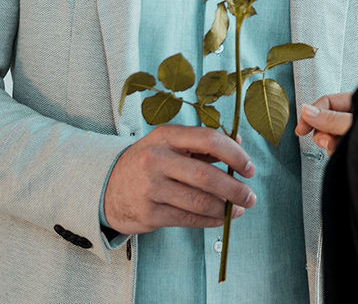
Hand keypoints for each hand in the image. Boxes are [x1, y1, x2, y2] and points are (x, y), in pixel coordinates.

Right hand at [102, 124, 257, 234]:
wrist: (107, 187)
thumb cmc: (149, 162)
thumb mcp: (170, 143)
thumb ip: (203, 143)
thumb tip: (239, 141)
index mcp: (167, 136)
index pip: (209, 140)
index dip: (235, 155)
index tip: (249, 168)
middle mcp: (156, 159)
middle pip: (207, 176)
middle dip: (235, 189)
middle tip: (250, 196)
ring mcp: (151, 188)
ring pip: (199, 202)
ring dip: (225, 208)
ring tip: (238, 209)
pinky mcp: (149, 213)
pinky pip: (188, 219)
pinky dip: (210, 220)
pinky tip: (220, 218)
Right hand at [294, 92, 353, 154]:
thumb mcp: (353, 125)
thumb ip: (331, 119)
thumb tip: (306, 110)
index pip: (328, 102)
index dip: (311, 114)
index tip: (301, 130)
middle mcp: (355, 115)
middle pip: (326, 120)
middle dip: (322, 134)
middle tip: (326, 143)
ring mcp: (355, 130)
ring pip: (330, 135)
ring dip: (329, 145)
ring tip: (336, 150)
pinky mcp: (355, 145)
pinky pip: (337, 146)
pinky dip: (335, 151)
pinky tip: (341, 155)